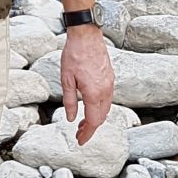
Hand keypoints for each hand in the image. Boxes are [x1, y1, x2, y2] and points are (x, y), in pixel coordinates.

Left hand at [58, 25, 114, 145]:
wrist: (87, 35)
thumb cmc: (74, 55)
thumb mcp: (66, 80)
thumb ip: (70, 101)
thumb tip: (71, 118)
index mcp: (94, 93)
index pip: (93, 121)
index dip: (87, 134)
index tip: (80, 141)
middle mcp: (106, 90)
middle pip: (101, 117)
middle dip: (91, 128)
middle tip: (79, 133)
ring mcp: (110, 83)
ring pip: (106, 108)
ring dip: (96, 118)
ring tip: (83, 122)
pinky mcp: (110, 77)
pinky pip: (108, 98)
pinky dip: (100, 107)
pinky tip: (90, 106)